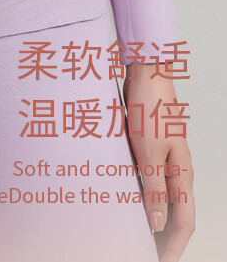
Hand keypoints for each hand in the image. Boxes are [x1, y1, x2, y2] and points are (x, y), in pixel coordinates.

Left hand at [122, 62, 194, 261]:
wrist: (146, 70)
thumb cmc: (148, 106)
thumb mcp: (149, 152)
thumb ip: (154, 188)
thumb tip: (156, 224)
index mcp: (183, 173)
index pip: (184, 222)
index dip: (173, 248)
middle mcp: (178, 169)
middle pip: (176, 214)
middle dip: (164, 238)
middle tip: (146, 254)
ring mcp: (167, 157)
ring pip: (163, 197)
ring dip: (153, 217)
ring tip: (136, 234)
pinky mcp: (154, 147)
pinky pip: (152, 179)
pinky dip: (144, 195)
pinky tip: (128, 199)